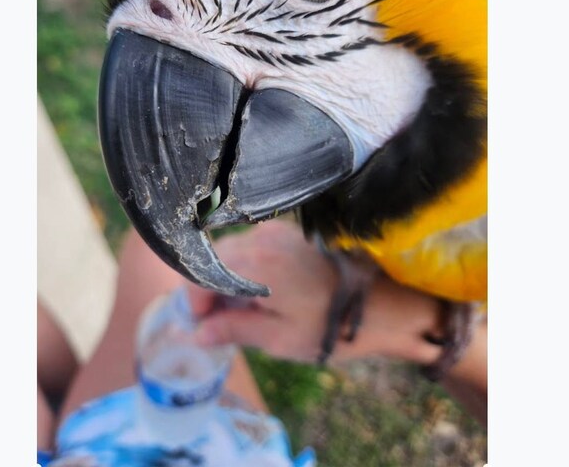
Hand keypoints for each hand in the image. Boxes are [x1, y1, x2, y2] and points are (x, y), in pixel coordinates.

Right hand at [188, 219, 337, 361]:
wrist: (375, 302)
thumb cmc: (327, 325)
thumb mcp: (278, 338)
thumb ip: (234, 330)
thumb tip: (197, 334)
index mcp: (256, 265)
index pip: (200, 274)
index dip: (193, 302)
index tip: (203, 325)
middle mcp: (260, 238)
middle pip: (212, 259)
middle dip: (208, 289)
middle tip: (219, 321)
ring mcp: (274, 230)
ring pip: (229, 251)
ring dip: (225, 277)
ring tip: (242, 308)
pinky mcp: (286, 230)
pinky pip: (249, 245)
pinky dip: (243, 266)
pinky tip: (257, 290)